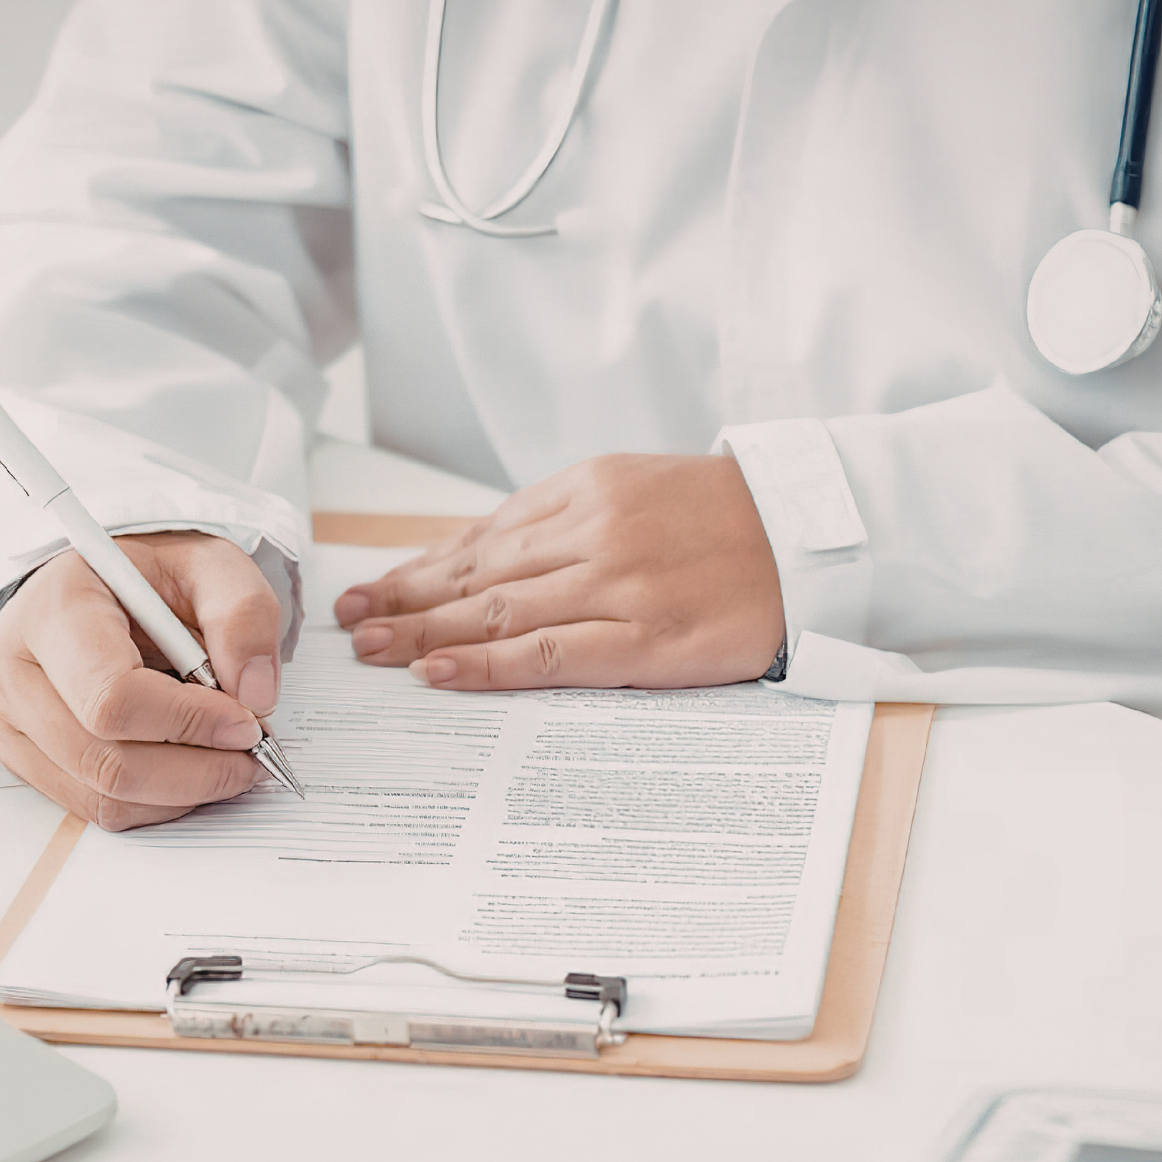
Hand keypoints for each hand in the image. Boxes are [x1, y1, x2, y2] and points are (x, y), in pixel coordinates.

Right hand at [0, 531, 282, 830]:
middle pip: (105, 761)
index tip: (246, 723)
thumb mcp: (210, 563)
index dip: (189, 723)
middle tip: (250, 755)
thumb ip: (242, 615)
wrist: (102, 586)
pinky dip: (155, 801)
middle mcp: (15, 668)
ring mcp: (10, 720)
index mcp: (54, 609)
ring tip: (224, 761)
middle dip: (195, 771)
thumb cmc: (150, 575)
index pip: (113, 697)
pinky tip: (186, 768)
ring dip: (180, 792)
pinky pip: (95, 807)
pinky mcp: (22, 756)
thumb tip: (255, 697)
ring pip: (102, 796)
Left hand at [335, 454, 780, 689]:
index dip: (418, 566)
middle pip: (476, 571)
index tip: (370, 588)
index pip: (482, 535)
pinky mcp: (644, 637)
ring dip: (426, 632)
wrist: (813, 535)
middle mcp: (593, 531)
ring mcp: (617, 583)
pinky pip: (548, 652)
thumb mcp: (638, 491)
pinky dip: (487, 663)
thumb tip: (483, 553)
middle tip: (347, 625)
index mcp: (588, 489)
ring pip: (499, 609)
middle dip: (404, 599)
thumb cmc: (727, 520)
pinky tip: (440, 673)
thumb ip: (564, 521)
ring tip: (374, 648)